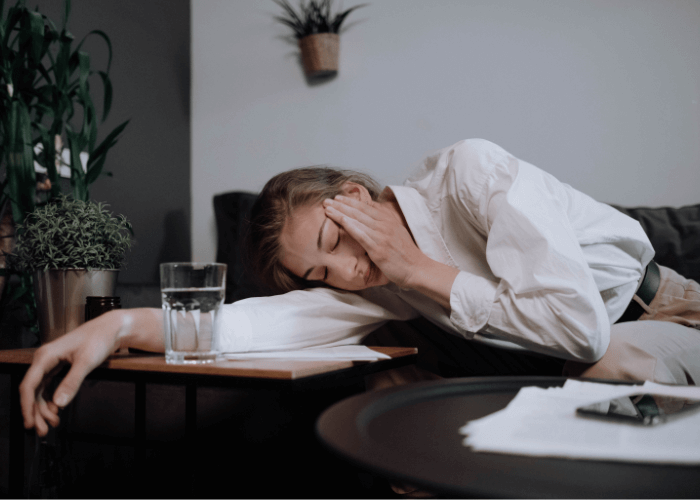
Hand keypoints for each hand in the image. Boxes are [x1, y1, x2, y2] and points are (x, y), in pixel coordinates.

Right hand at [19, 308, 162, 435]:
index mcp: (45, 356)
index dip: (27, 406)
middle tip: (43, 430)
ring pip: (40, 391)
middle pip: (33, 391)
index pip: (29, 385)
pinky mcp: (59, 366)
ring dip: (44, 408)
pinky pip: (49, 387)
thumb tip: (59, 402)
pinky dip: (51, 400)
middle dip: (36, 412)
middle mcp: (44, 359)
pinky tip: (56, 410)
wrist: (110, 329)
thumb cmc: (98, 339)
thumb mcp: (86, 362)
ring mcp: (51, 363)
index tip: (30, 422)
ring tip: (53, 423)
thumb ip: (72, 382)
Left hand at [323, 194, 426, 288]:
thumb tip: (372, 215)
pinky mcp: (378, 248)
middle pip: (359, 210)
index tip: (338, 197)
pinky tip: (339, 219)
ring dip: (340, 212)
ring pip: (357, 219)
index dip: (351, 201)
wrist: (417, 268)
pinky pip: (360, 233)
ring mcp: (381, 236)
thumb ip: (384, 223)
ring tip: (327, 207)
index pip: (367, 206)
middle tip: (327, 199)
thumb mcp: (397, 232)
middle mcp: (385, 224)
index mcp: (389, 220)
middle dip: (341, 204)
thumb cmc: (406, 254)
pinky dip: (348, 224)